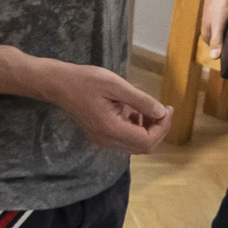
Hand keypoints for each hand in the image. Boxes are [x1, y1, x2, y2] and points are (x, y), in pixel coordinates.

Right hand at [39, 61, 170, 153]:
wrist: (59, 84)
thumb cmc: (86, 80)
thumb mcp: (116, 85)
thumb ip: (140, 100)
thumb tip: (162, 112)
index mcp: (111, 129)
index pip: (147, 140)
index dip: (163, 127)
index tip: (168, 109)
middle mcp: (107, 140)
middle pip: (144, 147)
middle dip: (158, 130)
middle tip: (163, 109)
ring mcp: (103, 140)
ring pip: (135, 146)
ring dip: (148, 130)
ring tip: (150, 110)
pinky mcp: (101, 136)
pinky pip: (126, 141)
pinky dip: (137, 130)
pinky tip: (135, 114)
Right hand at [199, 0, 227, 60]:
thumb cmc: (219, 6)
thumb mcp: (220, 25)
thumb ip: (217, 41)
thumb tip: (214, 58)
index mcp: (207, 36)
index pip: (218, 51)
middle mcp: (207, 30)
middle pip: (221, 43)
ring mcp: (212, 23)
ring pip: (224, 34)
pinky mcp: (217, 15)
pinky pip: (226, 26)